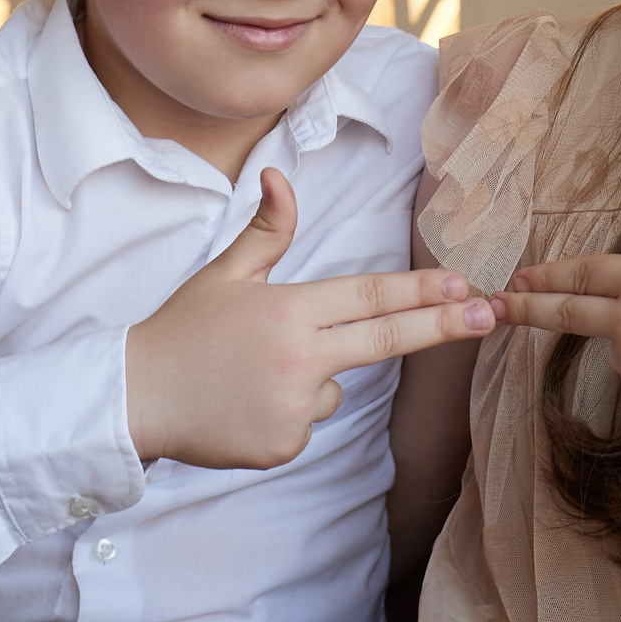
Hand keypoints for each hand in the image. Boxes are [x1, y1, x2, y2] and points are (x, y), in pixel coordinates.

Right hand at [125, 169, 492, 469]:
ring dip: (313, 379)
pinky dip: (288, 415)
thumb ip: (266, 230)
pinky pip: (308, 424)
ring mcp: (294, 406)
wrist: (132, 401)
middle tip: (489, 315)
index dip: (421, 290)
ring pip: (335, 388)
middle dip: (443, 326)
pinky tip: (245, 407)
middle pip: (386, 339)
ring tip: (250, 376)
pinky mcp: (284, 446)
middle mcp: (299, 358)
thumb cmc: (181, 331)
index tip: (464, 284)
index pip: (370, 295)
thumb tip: (277, 175)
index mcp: (288, 310)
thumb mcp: (223, 274)